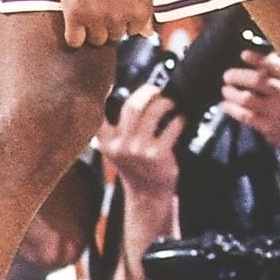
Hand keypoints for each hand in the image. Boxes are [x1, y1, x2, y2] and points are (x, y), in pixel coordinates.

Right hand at [52, 0, 155, 47]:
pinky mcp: (74, 15)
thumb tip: (148, 33)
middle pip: (115, 36)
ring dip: (92, 29)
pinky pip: (74, 41)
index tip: (117, 5)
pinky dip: (74, 34)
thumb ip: (149, 5)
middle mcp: (121, 16)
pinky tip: (75, 19)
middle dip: (109, 22)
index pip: (135, 31)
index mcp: (141, 8)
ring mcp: (97, 17)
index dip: (126, 19)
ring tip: (89, 7)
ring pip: (96, 40)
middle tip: (101, 2)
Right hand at [99, 82, 182, 199]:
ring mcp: (139, 150)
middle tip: (156, 90)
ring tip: (170, 103)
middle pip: (132, 107)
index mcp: (106, 141)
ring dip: (166, 103)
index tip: (110, 84)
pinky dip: (180, 119)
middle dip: (147, 92)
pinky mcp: (158, 154)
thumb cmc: (135, 166)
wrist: (147, 195)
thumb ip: (118, 127)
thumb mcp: (118, 149)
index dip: (102, 98)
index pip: (98, 116)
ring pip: (153, 112)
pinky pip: (172, 126)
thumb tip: (132, 96)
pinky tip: (181, 120)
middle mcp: (120, 145)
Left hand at [221, 48, 279, 163]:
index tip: (244, 55)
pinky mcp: (269, 127)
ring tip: (226, 90)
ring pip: (247, 99)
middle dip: (238, 76)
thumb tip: (265, 57)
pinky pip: (246, 116)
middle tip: (228, 75)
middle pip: (257, 80)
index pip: (274, 65)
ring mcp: (277, 111)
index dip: (256, 59)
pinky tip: (227, 105)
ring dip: (232, 93)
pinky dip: (233, 109)